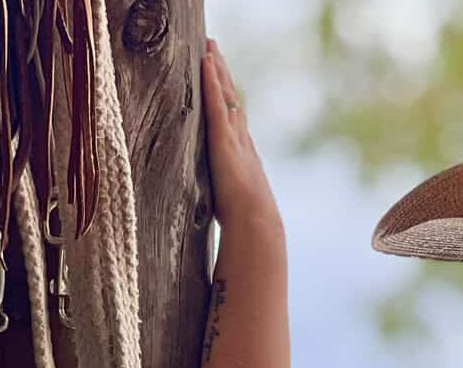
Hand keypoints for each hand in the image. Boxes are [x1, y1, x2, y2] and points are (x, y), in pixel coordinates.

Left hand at [201, 38, 283, 232]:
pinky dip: (212, 82)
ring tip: (210, 47)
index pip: (235, 122)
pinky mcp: (224, 141)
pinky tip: (207, 63)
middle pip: (233, 102)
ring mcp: (235, 140)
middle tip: (215, 51)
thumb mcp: (237, 207)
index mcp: (245, 159)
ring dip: (218, 70)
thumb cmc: (248, 225)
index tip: (222, 81)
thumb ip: (231, 199)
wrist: (256, 226)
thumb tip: (226, 213)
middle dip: (223, 76)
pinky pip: (216, 105)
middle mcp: (243, 144)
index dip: (229, 100)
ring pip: (226, 97)